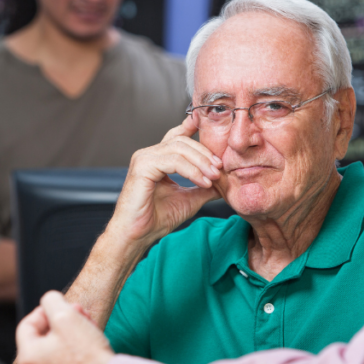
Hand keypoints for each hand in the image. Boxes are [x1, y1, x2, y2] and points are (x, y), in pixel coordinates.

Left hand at [16, 291, 113, 363]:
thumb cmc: (86, 351)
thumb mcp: (65, 315)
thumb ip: (51, 301)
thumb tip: (49, 301)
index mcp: (27, 357)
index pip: (27, 324)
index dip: (45, 310)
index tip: (63, 305)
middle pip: (43, 335)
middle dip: (62, 319)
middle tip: (79, 311)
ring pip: (55, 346)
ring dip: (70, 330)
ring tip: (88, 323)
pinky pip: (63, 360)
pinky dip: (74, 347)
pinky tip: (90, 339)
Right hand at [109, 117, 221, 247]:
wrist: (137, 236)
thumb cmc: (156, 219)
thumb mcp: (188, 199)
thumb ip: (204, 187)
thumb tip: (225, 182)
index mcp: (157, 159)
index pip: (177, 136)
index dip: (193, 127)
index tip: (212, 128)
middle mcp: (148, 155)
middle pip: (181, 140)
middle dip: (204, 152)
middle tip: (220, 167)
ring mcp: (144, 159)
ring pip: (179, 148)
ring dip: (201, 161)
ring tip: (214, 176)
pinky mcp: (142, 168)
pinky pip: (172, 161)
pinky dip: (191, 170)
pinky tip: (203, 182)